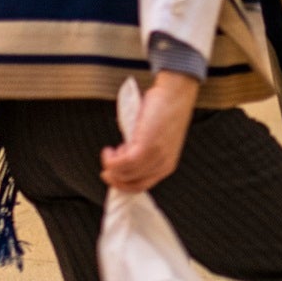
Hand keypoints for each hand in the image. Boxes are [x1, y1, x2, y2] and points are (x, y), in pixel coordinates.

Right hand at [101, 72, 199, 191]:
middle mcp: (162, 166)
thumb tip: (124, 156)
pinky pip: (121, 164)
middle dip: (114, 180)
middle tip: (106, 169)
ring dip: (111, 166)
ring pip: (124, 175)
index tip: (112, 176)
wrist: (175, 94)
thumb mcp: (155, 138)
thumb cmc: (165, 111)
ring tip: (110, 152)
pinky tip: (109, 150)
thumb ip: (143, 151)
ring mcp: (155, 158)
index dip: (124, 184)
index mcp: (167, 166)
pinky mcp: (146, 148)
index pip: (142, 186)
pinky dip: (110, 159)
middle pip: (132, 186)